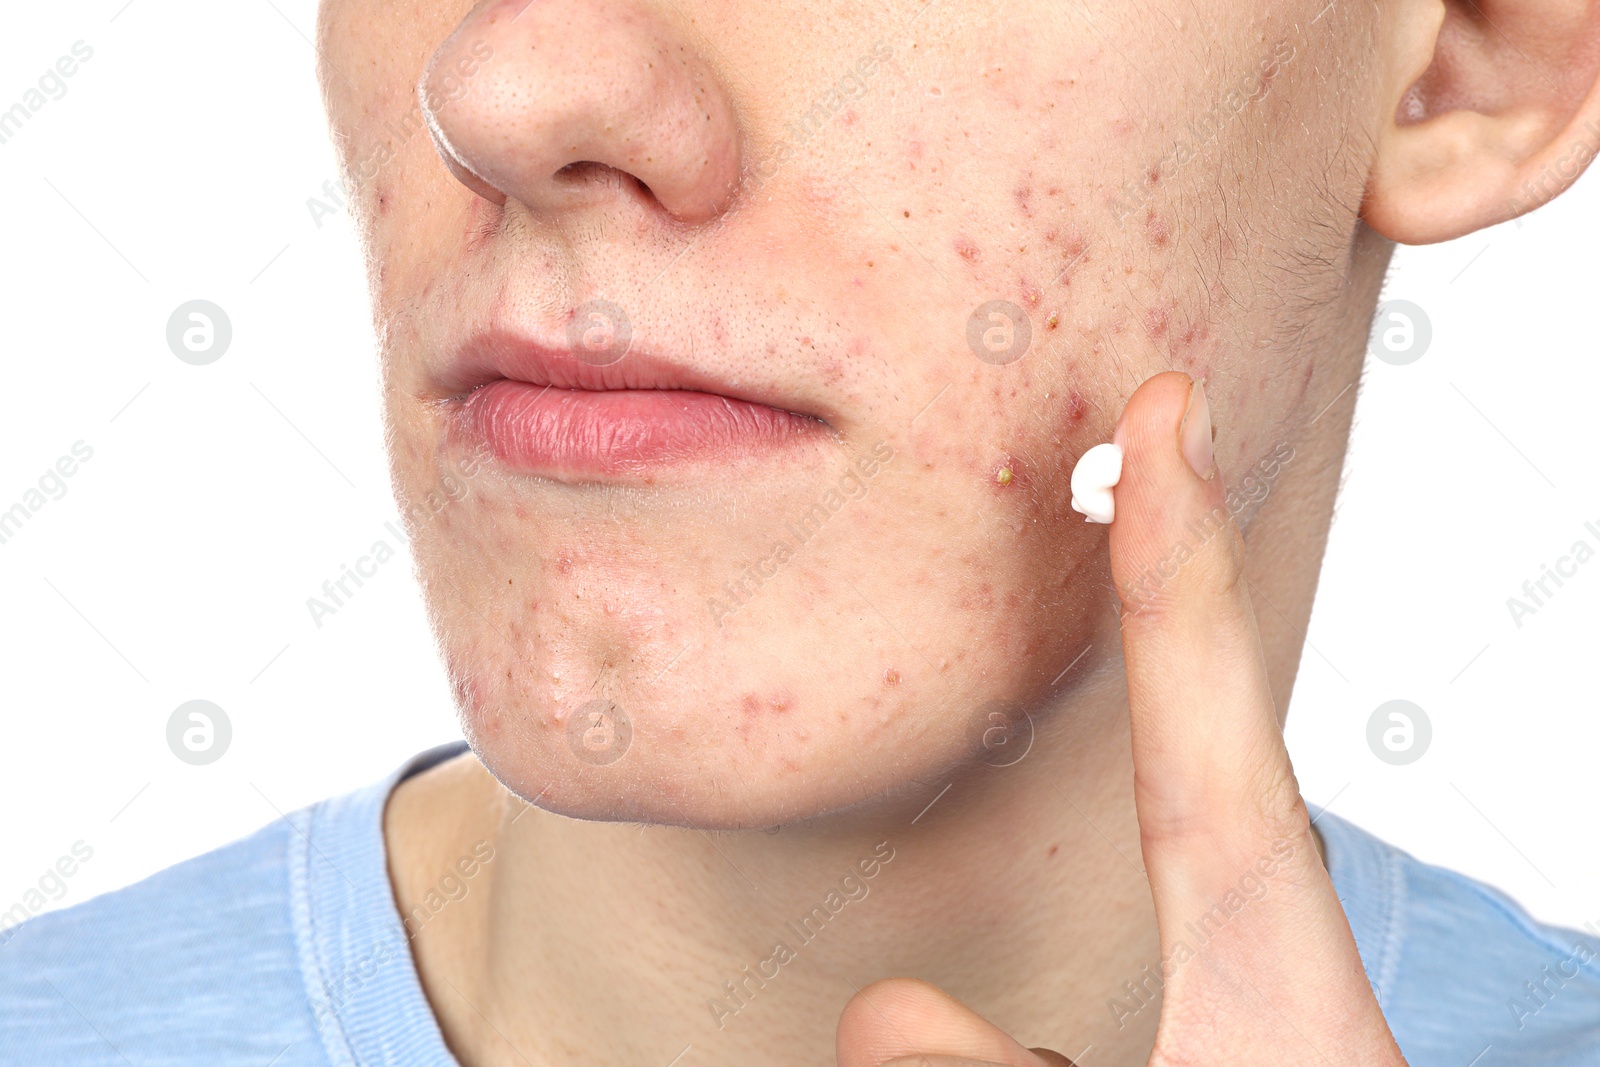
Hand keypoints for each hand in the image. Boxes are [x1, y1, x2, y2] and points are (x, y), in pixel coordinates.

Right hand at [835, 372, 1406, 1066]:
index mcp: (1257, 925)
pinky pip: (1196, 806)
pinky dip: (1174, 711)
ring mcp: (1270, 923)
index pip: (1199, 707)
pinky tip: (1140, 673)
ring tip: (1145, 491)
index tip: (1163, 412)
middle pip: (1218, 690)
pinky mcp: (1251, 957)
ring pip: (1210, 747)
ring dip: (1176, 617)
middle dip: (1181, 547)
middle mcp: (1273, 898)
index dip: (1170, 555)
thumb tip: (876, 1008)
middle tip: (1161, 408)